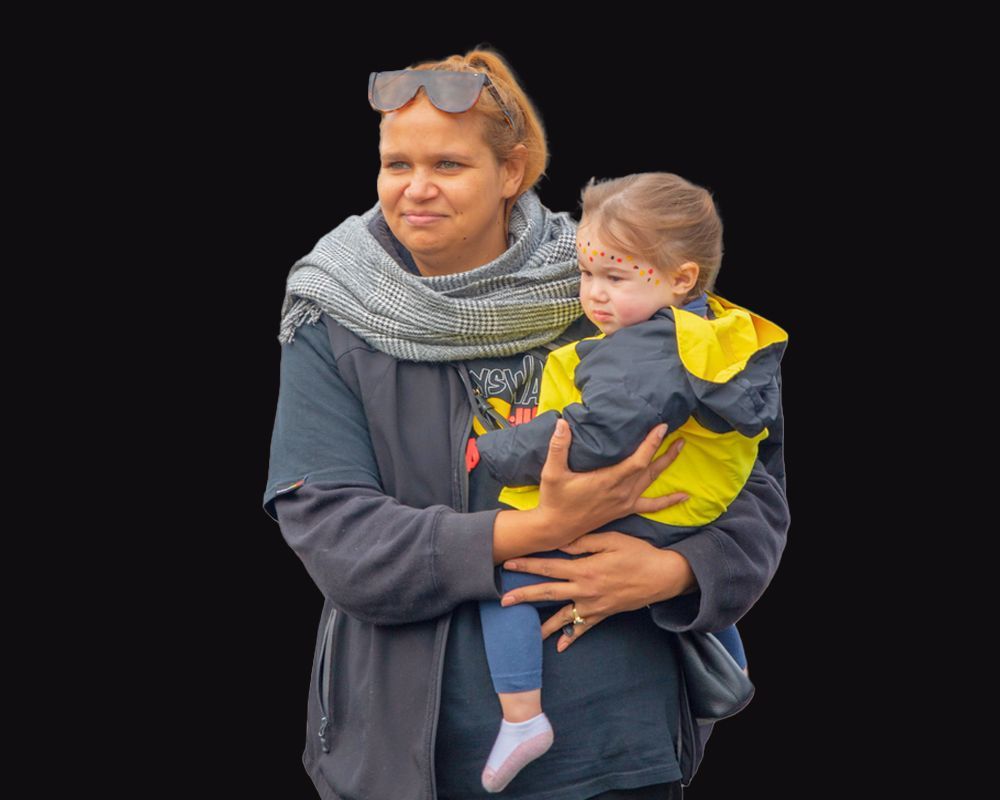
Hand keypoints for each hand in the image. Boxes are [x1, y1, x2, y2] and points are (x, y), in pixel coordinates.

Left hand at [498, 531, 697, 651]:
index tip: (508, 564)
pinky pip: (584, 628)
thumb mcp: (612, 540)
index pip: (549, 567)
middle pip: (548, 593)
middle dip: (524, 596)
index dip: (527, 565)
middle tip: (504, 601)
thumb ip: (584, 542)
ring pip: (563, 616)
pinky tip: (559, 646)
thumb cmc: (638, 553)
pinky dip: (571, 637)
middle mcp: (585, 590)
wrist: (663, 577)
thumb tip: (561, 541)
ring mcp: (594, 605)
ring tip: (525, 632)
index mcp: (585, 569)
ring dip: (543, 624)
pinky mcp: (604, 614)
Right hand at [534, 419, 688, 547]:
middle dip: (664, 450)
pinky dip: (669, 501)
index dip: (651, 444)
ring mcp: (625, 502)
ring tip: (680, 448)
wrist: (557, 529)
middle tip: (678, 433)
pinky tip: (684, 496)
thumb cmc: (555, 500)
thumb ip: (558, 447)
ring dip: (667, 464)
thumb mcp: (552, 473)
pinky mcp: (624, 509)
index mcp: (607, 481)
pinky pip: (652, 505)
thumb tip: (562, 423)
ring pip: (651, 480)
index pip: (637, 460)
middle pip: (650, 468)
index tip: (661, 427)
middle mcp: (621, 492)